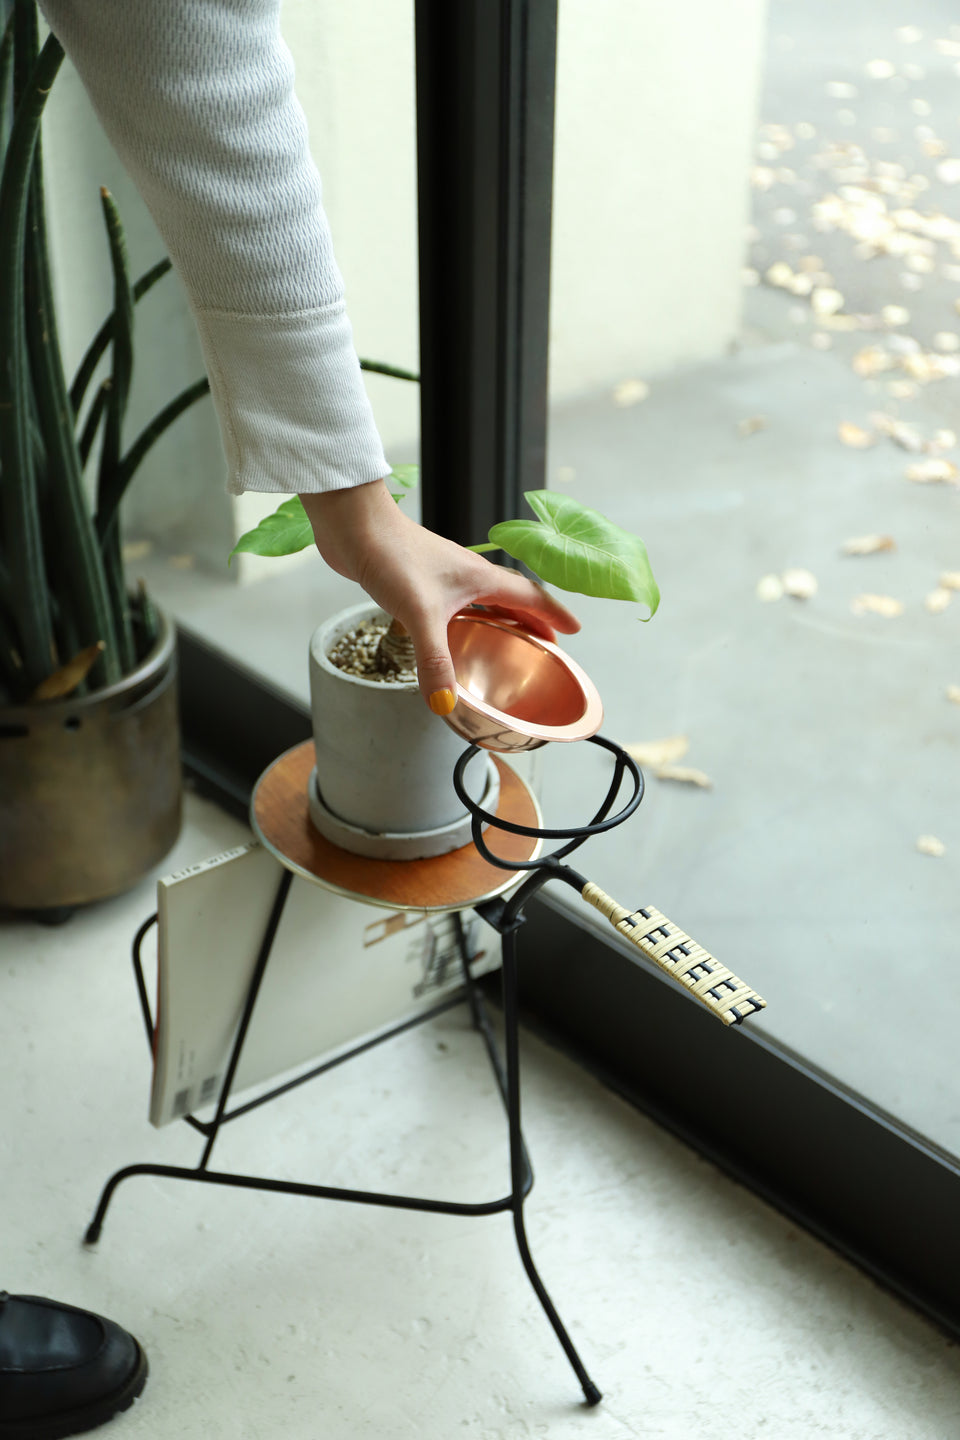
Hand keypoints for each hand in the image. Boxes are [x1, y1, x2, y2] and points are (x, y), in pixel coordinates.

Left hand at [300, 479, 579, 711]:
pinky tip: (450, 635)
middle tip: (546, 644)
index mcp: (480, 577)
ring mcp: (443, 576)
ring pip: (483, 600)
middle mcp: (467, 574)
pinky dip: (465, 621)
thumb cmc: (392, 554)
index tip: (574, 630)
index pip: (531, 596)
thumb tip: (445, 702)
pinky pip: (455, 605)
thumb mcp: (419, 613)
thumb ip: (434, 660)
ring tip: (506, 643)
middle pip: (512, 598)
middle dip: (532, 621)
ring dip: (500, 620)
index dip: (554, 614)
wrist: (354, 525)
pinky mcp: (419, 580)